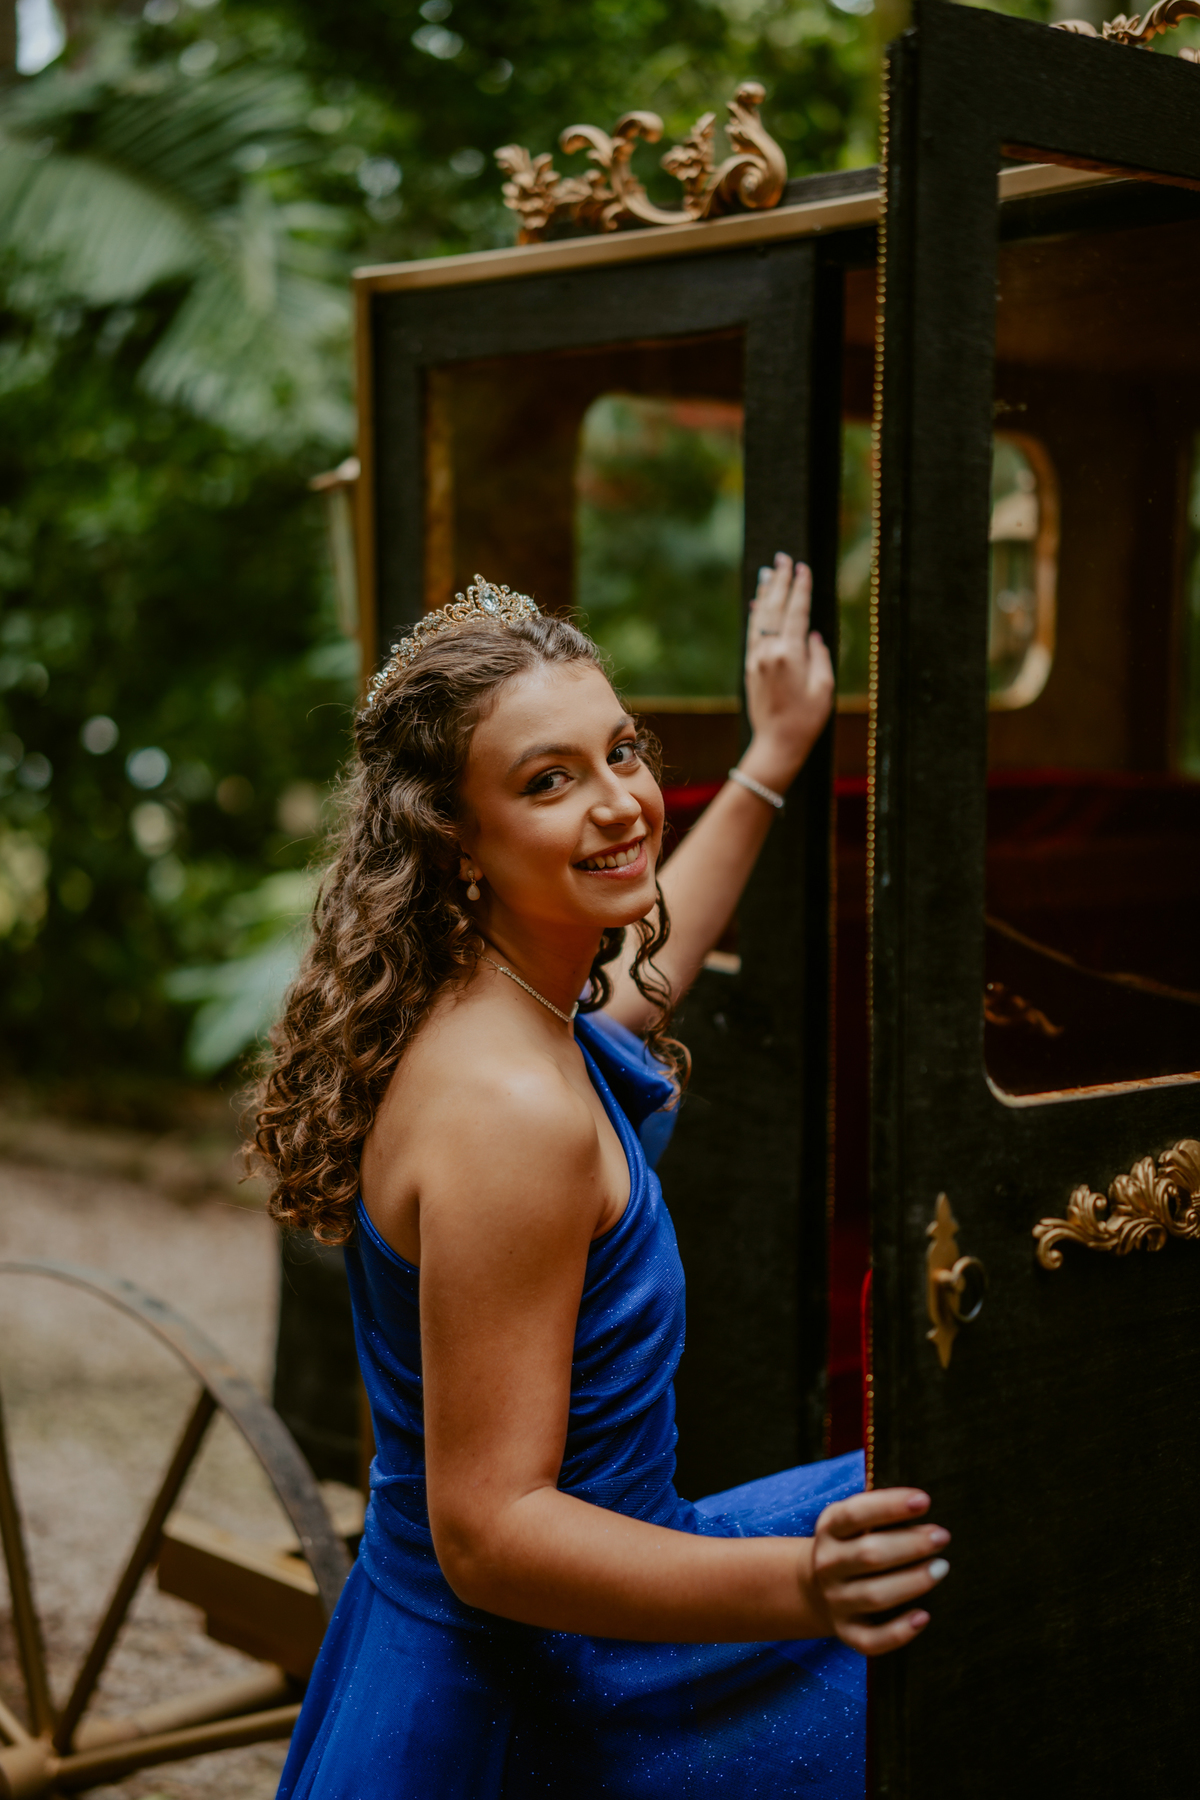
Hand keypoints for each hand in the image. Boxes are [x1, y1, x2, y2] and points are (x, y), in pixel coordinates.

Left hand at [741, 553, 834, 793]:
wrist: (777, 743)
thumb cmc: (807, 719)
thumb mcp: (824, 687)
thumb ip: (819, 656)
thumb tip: (811, 634)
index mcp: (789, 654)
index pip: (796, 612)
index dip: (800, 588)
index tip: (803, 568)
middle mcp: (769, 652)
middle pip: (774, 608)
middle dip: (780, 581)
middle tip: (782, 558)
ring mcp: (756, 659)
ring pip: (760, 618)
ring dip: (766, 593)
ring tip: (769, 572)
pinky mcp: (750, 668)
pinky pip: (753, 634)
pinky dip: (756, 615)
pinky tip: (757, 603)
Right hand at [810, 1488, 948, 1656]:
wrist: (814, 1587)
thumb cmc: (851, 1546)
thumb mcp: (853, 1524)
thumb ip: (881, 1515)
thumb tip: (924, 1512)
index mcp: (829, 1530)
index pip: (855, 1514)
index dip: (890, 1506)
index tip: (924, 1501)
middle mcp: (828, 1565)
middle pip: (869, 1555)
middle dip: (911, 1545)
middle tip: (942, 1537)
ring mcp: (836, 1601)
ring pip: (875, 1595)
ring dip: (912, 1581)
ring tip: (941, 1567)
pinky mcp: (847, 1633)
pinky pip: (872, 1639)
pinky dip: (899, 1632)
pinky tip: (924, 1617)